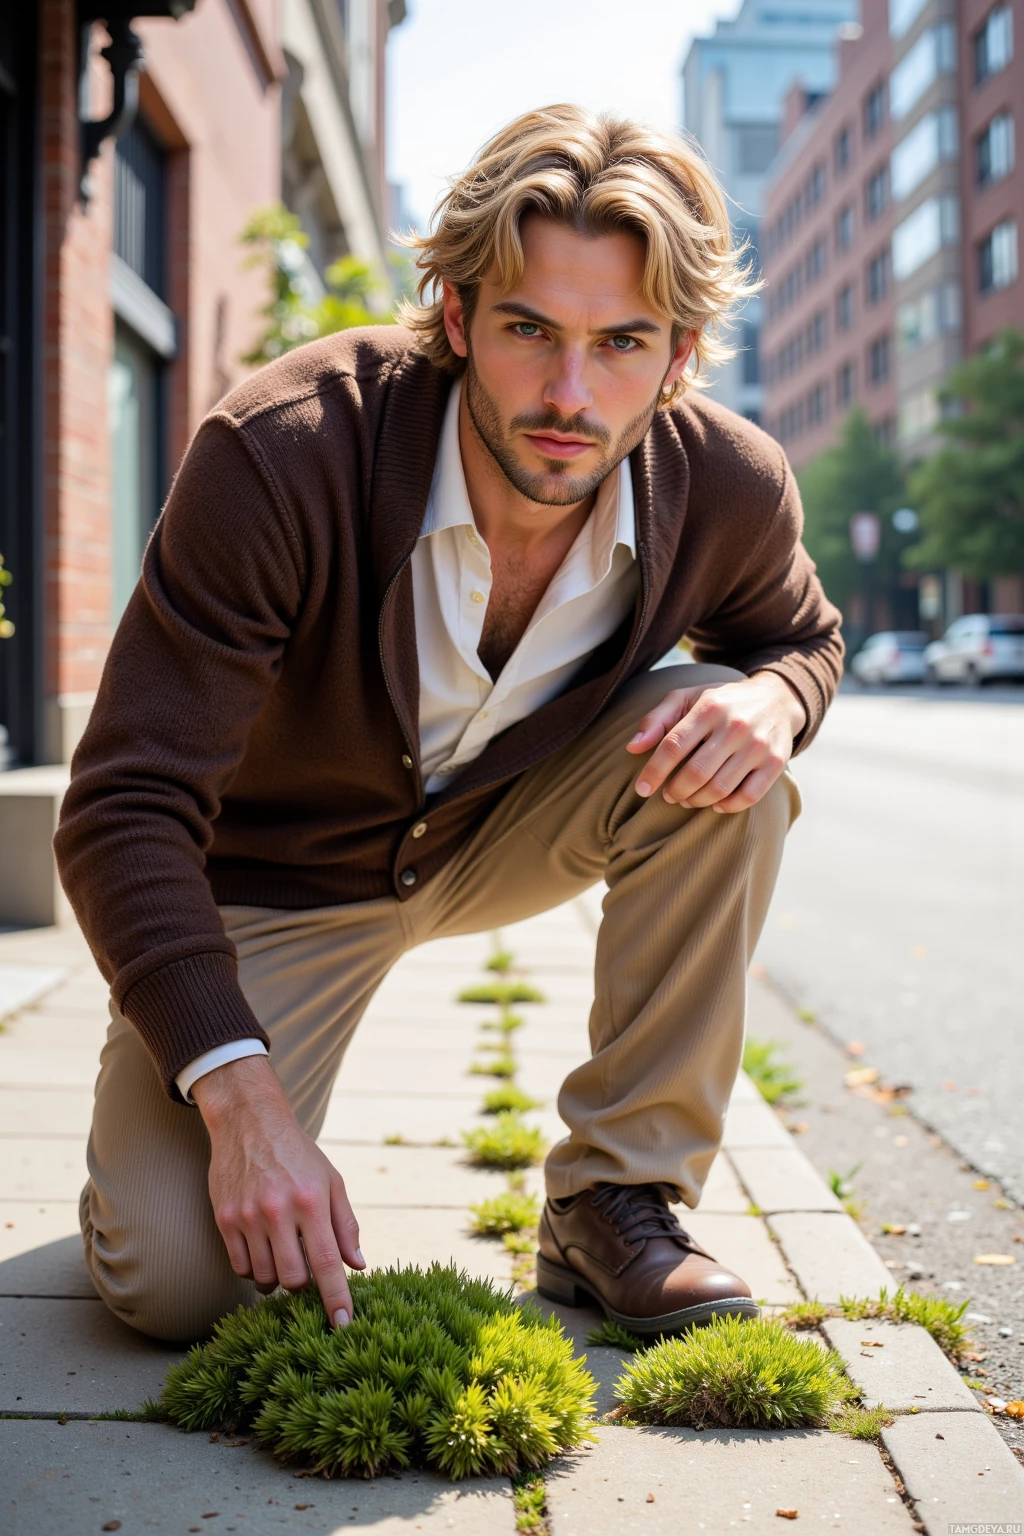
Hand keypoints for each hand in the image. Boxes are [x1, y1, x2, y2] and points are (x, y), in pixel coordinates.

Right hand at [192, 1055, 363, 1325]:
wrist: (249, 1123)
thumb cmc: (298, 1154)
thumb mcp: (331, 1181)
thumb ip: (345, 1225)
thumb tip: (357, 1266)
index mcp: (311, 1201)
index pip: (326, 1262)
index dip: (336, 1297)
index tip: (343, 1324)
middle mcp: (278, 1211)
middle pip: (292, 1279)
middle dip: (303, 1286)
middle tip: (306, 1268)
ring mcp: (247, 1216)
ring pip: (264, 1278)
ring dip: (278, 1279)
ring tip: (284, 1253)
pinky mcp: (224, 1219)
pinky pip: (241, 1266)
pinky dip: (255, 1269)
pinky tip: (263, 1249)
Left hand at [626, 672, 805, 813]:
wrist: (776, 698)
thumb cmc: (721, 703)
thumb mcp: (687, 698)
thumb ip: (657, 720)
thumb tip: (632, 747)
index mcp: (709, 707)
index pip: (674, 745)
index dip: (654, 771)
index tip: (642, 789)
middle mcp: (736, 725)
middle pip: (696, 773)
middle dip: (675, 791)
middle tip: (669, 795)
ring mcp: (758, 745)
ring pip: (720, 788)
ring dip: (697, 801)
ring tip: (687, 799)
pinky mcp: (776, 763)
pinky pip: (748, 797)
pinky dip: (728, 807)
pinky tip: (716, 805)